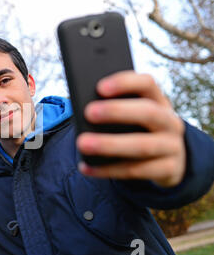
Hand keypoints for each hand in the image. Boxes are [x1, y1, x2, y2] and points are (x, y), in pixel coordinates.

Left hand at [76, 71, 185, 187]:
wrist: (169, 160)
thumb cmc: (138, 131)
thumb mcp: (132, 117)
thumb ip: (114, 110)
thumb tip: (84, 111)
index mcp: (159, 101)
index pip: (147, 84)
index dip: (125, 83)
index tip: (99, 87)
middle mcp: (170, 122)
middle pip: (148, 112)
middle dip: (117, 111)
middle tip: (88, 112)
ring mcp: (172, 147)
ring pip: (142, 146)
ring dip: (109, 144)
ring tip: (82, 143)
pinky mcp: (169, 170)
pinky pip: (136, 171)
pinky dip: (107, 170)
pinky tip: (85, 167)